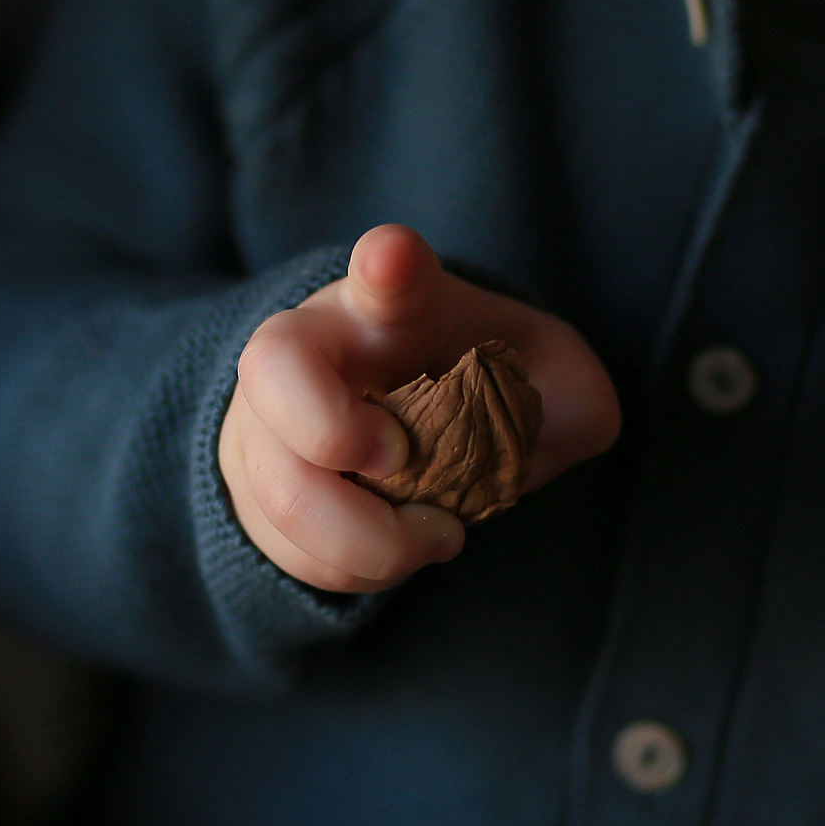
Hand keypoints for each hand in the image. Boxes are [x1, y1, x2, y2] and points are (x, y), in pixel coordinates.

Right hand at [219, 224, 620, 592]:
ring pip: (282, 490)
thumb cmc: (466, 379)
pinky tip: (399, 545)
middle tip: (402, 459)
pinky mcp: (254, 492)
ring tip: (439, 531)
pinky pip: (291, 550)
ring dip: (372, 537)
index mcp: (390, 303)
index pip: (386, 271)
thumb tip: (556, 428)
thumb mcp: (541, 374)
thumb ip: (570, 395)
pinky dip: (358, 567)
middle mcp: (308, 348)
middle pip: (275, 372)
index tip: (393, 258)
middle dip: (335, 432)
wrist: (388, 417)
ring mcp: (264, 420)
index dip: (387, 265)